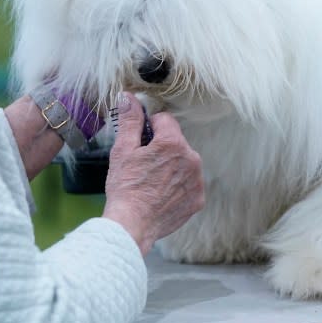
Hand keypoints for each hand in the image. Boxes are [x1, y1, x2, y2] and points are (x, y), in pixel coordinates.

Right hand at [103, 92, 204, 254]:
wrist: (132, 225)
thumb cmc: (125, 187)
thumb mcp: (123, 150)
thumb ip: (130, 120)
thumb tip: (129, 97)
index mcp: (174, 143)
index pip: (165, 120)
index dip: (150, 128)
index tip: (140, 142)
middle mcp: (192, 159)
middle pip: (176, 142)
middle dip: (161, 149)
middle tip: (143, 166)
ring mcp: (197, 180)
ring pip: (184, 163)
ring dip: (171, 167)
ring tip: (151, 182)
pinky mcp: (198, 199)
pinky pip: (189, 184)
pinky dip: (178, 186)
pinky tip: (161, 195)